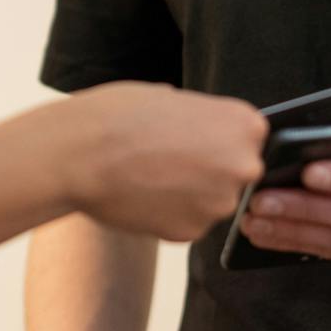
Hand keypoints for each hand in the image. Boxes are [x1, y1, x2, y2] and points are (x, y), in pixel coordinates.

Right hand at [62, 82, 266, 241]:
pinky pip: (186, 224)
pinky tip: (141, 196)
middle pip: (236, 173)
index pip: (249, 138)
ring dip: (188, 195)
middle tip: (168, 160)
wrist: (81, 153)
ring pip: (210, 202)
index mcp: (245, 124)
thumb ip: (200, 118)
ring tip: (148, 176)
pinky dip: (168, 215)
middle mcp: (244, 165)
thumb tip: (201, 129)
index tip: (192, 139)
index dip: (219, 139)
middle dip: (208, 170)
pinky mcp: (192, 233)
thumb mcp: (170, 97)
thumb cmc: (119, 115)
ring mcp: (219, 203)